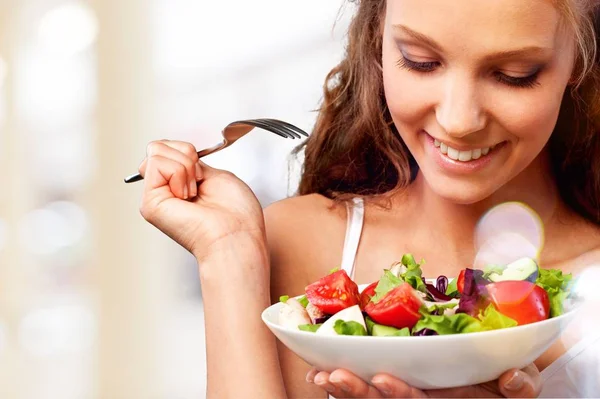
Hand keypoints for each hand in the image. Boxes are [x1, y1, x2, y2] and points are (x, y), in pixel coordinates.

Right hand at [138, 140, 265, 260]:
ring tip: (194, 192)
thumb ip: (191, 164)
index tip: (203, 172)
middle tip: (199, 182)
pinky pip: (157, 163)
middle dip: (186, 156)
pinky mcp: (150, 203)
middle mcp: (165, 191)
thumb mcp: (215, 175)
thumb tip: (175, 152)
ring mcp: (155, 197)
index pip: (167, 149)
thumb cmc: (237, 215)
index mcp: (179, 185)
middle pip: (157, 147)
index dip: (187, 151)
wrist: (236, 236)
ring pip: (156, 152)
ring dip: (185, 167)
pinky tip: (187, 195)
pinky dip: (180, 173)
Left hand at [306, 364, 541, 397]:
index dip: (401, 394)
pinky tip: (318, 370)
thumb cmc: (507, 381)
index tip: (381, 379)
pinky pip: (367, 383)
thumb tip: (513, 380)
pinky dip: (342, 379)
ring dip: (344, 387)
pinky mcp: (396, 377)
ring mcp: (408, 391)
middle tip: (333, 376)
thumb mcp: (522, 385)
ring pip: (370, 396)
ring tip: (318, 375)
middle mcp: (422, 398)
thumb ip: (520, 386)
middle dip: (358, 392)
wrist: (498, 374)